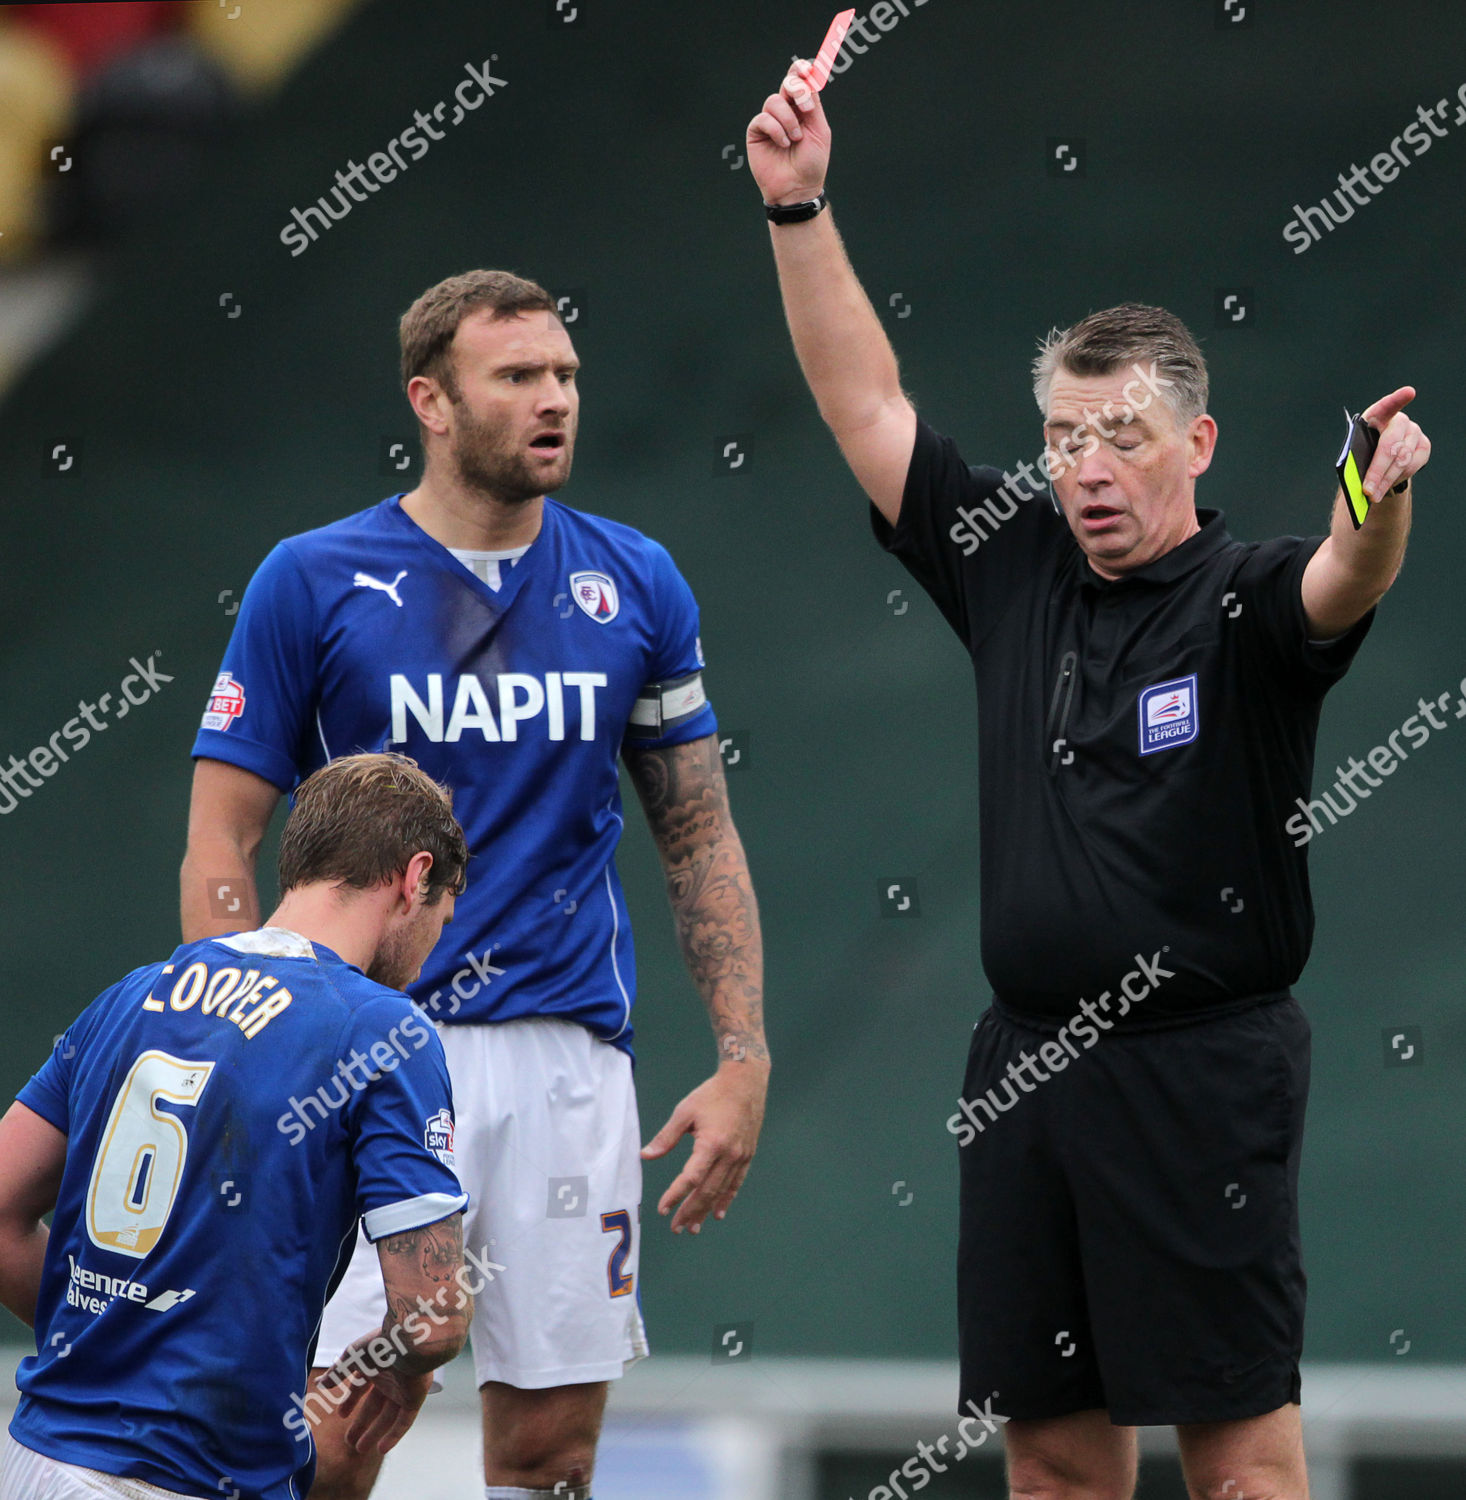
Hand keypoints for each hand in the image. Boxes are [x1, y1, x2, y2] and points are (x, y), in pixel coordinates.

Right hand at [316, 1336, 432, 1455]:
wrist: (408, 1344)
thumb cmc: (379, 1345)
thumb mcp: (352, 1357)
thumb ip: (337, 1372)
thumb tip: (319, 1383)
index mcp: (375, 1365)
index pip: (362, 1386)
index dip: (351, 1400)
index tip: (341, 1414)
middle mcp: (390, 1378)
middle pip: (374, 1405)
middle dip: (361, 1422)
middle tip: (349, 1441)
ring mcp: (403, 1389)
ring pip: (388, 1416)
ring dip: (374, 1433)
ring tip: (359, 1449)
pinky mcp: (415, 1399)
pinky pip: (404, 1421)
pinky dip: (394, 1436)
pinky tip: (381, 1450)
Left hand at [641, 1061, 768, 1232]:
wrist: (746, 1081)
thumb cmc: (712, 1094)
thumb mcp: (685, 1111)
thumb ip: (666, 1137)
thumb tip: (645, 1156)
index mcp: (712, 1143)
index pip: (691, 1178)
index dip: (676, 1195)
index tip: (663, 1209)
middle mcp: (729, 1154)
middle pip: (707, 1190)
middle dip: (690, 1211)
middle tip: (676, 1228)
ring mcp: (740, 1156)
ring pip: (721, 1190)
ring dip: (706, 1210)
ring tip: (694, 1228)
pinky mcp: (747, 1154)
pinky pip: (736, 1183)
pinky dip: (726, 1199)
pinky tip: (718, 1212)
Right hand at [747, 58, 829, 206]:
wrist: (796, 189)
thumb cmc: (811, 164)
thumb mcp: (819, 131)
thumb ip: (813, 105)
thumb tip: (808, 79)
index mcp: (803, 108)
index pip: (801, 80)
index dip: (802, 69)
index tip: (808, 69)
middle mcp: (787, 111)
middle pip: (787, 82)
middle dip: (797, 89)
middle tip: (806, 108)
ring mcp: (771, 120)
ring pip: (774, 101)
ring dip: (788, 120)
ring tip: (795, 140)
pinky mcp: (757, 132)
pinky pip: (764, 118)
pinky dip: (776, 129)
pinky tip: (783, 144)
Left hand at [1361, 386, 1429, 498]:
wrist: (1378, 460)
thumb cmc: (1363, 452)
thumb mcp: (1356, 451)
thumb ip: (1358, 458)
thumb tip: (1359, 478)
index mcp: (1376, 416)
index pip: (1387, 406)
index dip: (1398, 399)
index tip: (1410, 392)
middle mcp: (1399, 420)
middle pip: (1391, 445)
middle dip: (1377, 471)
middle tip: (1367, 490)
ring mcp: (1414, 432)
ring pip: (1402, 459)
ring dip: (1386, 481)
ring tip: (1373, 496)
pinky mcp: (1424, 445)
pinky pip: (1414, 465)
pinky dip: (1398, 478)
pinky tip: (1387, 486)